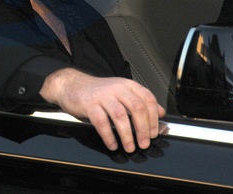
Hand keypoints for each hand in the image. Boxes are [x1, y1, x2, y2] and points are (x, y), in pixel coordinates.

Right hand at [39, 68, 164, 152]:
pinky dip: (108, 136)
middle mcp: (117, 88)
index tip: (155, 132)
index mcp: (127, 85)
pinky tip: (112, 144)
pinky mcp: (89, 104)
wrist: (72, 85)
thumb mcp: (122, 92)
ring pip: (120, 115)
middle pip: (137, 107)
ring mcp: (103, 96)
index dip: (154, 117)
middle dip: (143, 129)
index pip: (147, 99)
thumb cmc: (98, 92)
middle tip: (145, 143)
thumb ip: (140, 101)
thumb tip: (160, 112)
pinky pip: (101, 122)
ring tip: (130, 147)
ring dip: (127, 135)